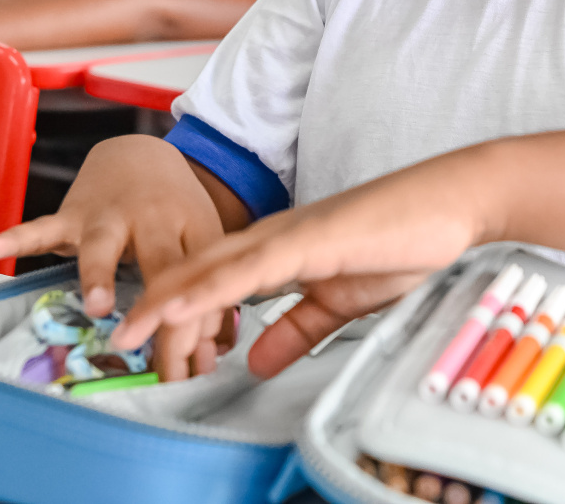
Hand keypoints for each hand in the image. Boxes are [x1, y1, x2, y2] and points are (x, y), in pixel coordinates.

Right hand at [0, 135, 230, 380]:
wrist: (141, 153)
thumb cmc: (174, 212)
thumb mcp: (202, 245)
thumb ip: (207, 300)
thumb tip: (210, 360)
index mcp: (195, 230)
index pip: (200, 284)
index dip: (196, 330)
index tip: (191, 375)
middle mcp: (155, 221)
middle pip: (161, 267)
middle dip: (160, 310)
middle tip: (159, 356)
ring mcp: (112, 217)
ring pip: (104, 245)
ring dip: (101, 276)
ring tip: (98, 308)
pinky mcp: (73, 215)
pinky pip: (42, 228)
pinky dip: (17, 237)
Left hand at [109, 148, 493, 378]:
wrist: (451, 202)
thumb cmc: (405, 241)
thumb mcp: (343, 301)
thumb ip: (298, 328)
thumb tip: (257, 362)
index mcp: (279, 249)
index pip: (213, 279)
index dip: (172, 306)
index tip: (140, 337)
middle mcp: (272, 236)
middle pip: (198, 271)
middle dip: (151, 305)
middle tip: (112, 338)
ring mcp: (287, 233)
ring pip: (212, 269)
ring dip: (166, 300)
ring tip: (126, 329)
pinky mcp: (308, 238)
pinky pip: (248, 268)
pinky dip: (209, 289)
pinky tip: (180, 305)